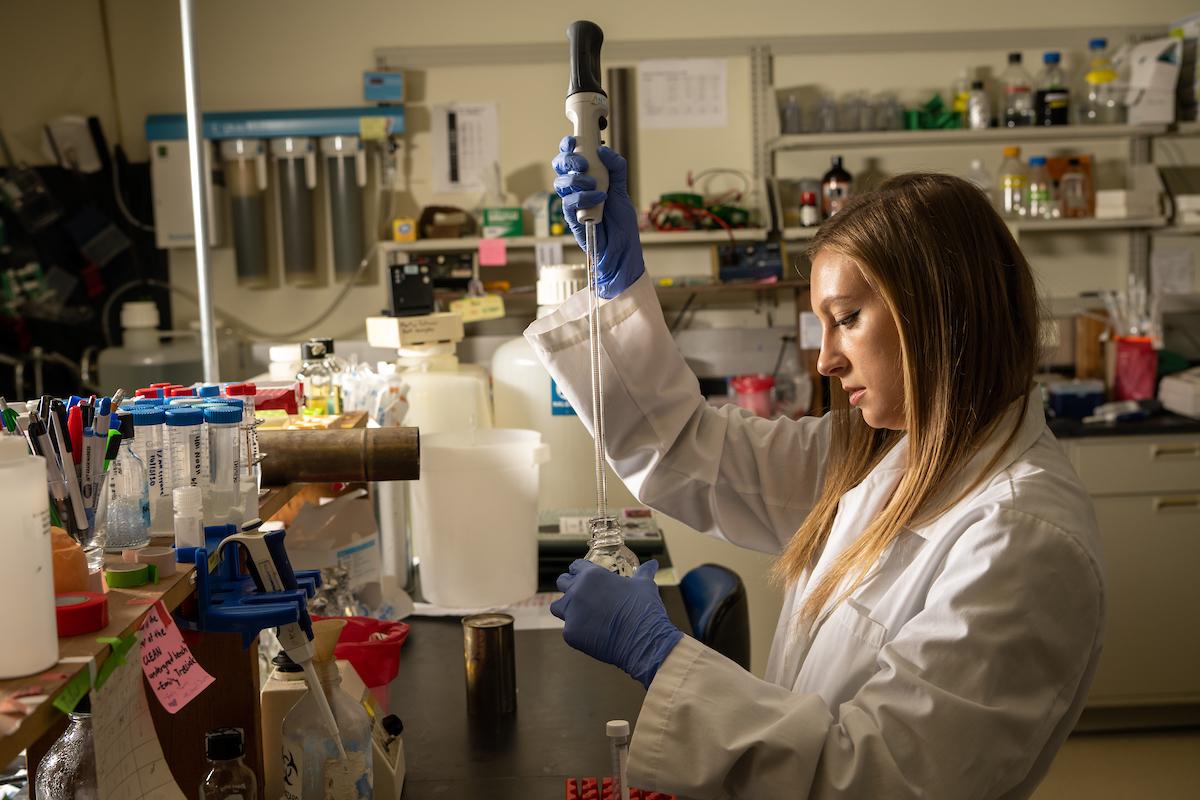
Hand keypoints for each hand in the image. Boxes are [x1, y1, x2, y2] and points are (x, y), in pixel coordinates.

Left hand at [550, 559, 682, 687]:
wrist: (643, 641)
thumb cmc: (644, 609)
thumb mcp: (645, 585)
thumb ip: (644, 572)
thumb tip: (653, 564)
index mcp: (592, 575)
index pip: (575, 566)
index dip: (580, 571)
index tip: (585, 577)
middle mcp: (577, 591)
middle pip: (562, 583)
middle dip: (570, 587)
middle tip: (583, 596)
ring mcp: (571, 613)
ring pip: (558, 606)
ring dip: (567, 609)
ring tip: (582, 615)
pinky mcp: (570, 634)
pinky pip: (568, 630)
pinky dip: (578, 631)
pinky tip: (593, 634)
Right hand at [552, 136, 645, 298]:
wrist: (622, 250)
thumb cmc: (621, 223)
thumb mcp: (623, 190)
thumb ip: (616, 168)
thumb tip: (604, 149)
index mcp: (588, 178)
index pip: (571, 156)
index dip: (568, 146)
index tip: (574, 141)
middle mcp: (576, 188)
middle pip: (560, 166)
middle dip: (570, 160)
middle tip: (584, 164)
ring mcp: (572, 203)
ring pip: (561, 183)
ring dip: (578, 180)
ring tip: (596, 187)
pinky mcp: (570, 217)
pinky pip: (568, 202)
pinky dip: (583, 197)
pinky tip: (598, 199)